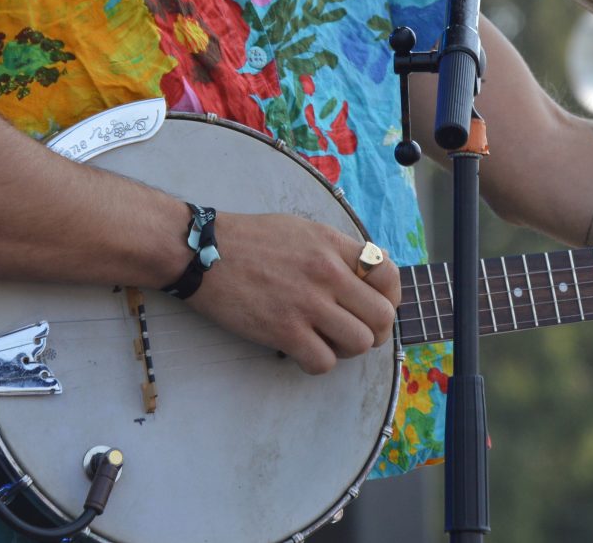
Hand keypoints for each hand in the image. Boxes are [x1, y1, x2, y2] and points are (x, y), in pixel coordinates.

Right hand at [189, 212, 399, 373]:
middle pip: (381, 317)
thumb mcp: (302, 229)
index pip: (388, 275)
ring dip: (347, 349)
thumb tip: (368, 269)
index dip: (390, 297)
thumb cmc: (249, 240)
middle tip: (354, 330)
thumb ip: (336, 250)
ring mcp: (307, 303)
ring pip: (359, 344)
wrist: (202, 252)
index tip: (374, 304)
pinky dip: (318, 362)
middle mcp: (327, 273)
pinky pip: (323, 362)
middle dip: (374, 331)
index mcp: (332, 245)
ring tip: (327, 340)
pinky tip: (303, 350)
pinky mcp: (283, 330)